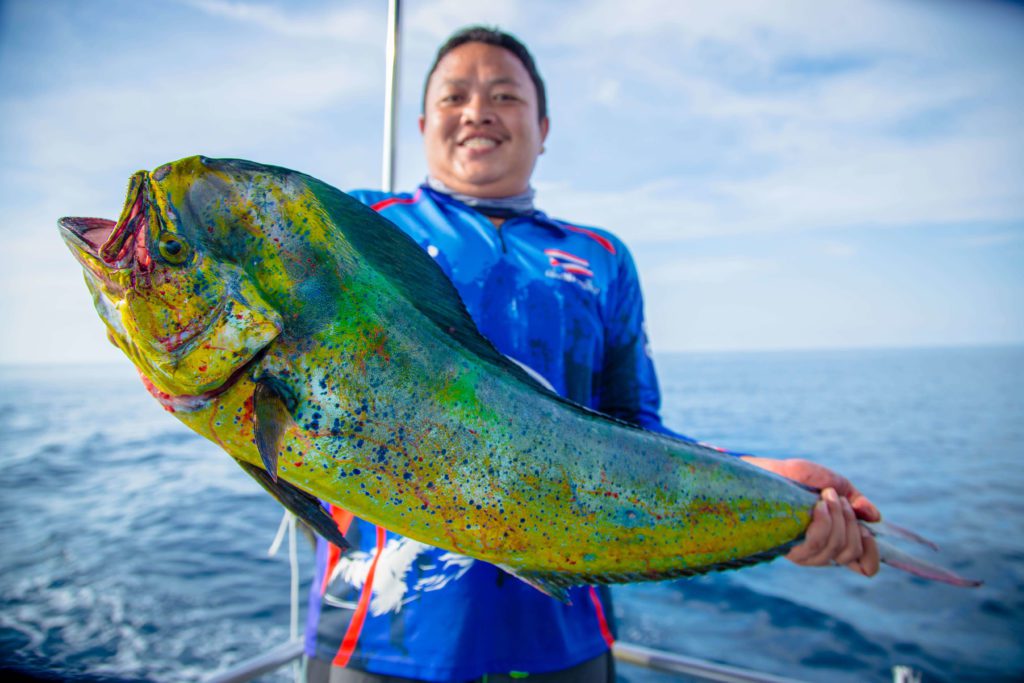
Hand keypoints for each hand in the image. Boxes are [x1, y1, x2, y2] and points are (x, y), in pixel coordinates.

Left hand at [741, 457, 880, 576]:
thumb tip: (875, 517)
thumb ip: (856, 501)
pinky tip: (818, 506)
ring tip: (826, 496)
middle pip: (850, 553)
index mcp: (835, 540)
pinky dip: (825, 522)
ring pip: (836, 549)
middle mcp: (820, 551)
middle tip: (836, 498)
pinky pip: (816, 544)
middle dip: (851, 522)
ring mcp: (804, 552)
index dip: (871, 557)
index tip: (868, 533)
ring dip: (838, 519)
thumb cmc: (798, 478)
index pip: (863, 566)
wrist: (766, 470)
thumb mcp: (833, 483)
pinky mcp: (788, 547)